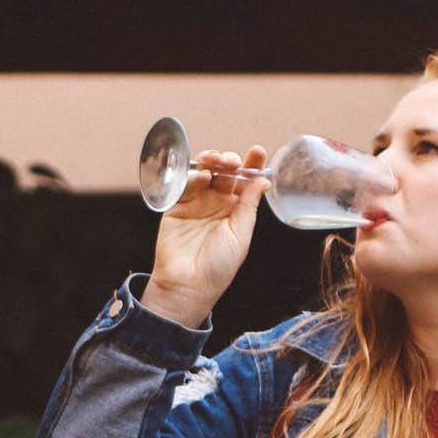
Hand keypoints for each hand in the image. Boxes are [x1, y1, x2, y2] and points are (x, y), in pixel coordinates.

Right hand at [142, 141, 266, 327]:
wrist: (188, 285)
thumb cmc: (218, 266)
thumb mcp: (240, 235)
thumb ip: (248, 205)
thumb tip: (262, 181)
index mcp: (236, 210)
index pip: (245, 181)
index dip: (252, 165)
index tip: (258, 151)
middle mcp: (216, 204)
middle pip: (224, 172)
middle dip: (229, 160)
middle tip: (233, 161)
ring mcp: (196, 203)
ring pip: (204, 172)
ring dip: (211, 162)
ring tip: (218, 162)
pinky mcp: (176, 206)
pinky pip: (183, 184)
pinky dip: (192, 176)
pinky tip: (201, 178)